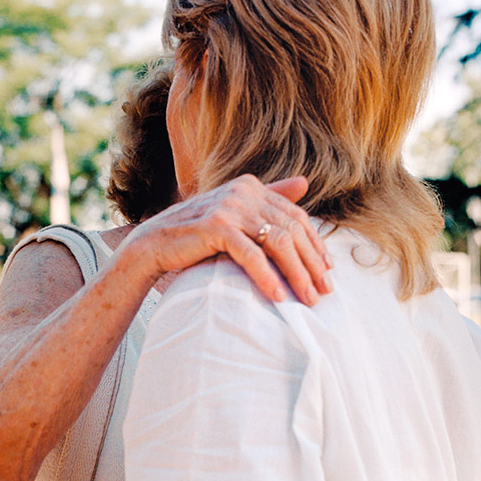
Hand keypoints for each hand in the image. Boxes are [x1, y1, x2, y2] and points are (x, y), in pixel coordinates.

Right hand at [124, 174, 331, 304]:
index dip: (315, 244)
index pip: (295, 217)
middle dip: (311, 264)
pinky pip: (252, 256)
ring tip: (307, 298)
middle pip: (291, 230)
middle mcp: (242, 191)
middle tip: (324, 291)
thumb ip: (268, 197)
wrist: (152, 245)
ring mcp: (230, 207)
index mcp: (250, 186)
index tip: (327, 270)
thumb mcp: (234, 215)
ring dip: (297, 274)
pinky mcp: (217, 227)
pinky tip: (278, 297)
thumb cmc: (194, 235)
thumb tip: (305, 182)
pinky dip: (268, 278)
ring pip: (278, 243)